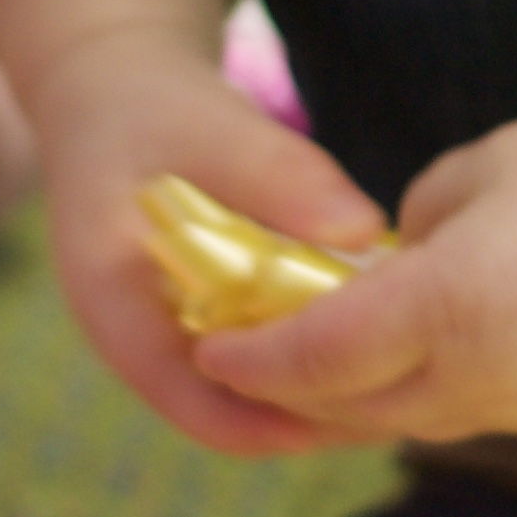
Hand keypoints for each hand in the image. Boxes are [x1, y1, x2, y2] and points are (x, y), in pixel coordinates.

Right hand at [0, 0, 391, 456]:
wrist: (110, 92)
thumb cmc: (152, 106)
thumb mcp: (211, 128)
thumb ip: (279, 176)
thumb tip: (365, 230)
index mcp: (112, 304)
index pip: (189, 400)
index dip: (270, 425)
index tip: (356, 414)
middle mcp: (138, 336)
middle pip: (227, 410)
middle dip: (312, 414)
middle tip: (405, 398)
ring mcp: (170, 331)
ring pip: (248, 391)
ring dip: (318, 388)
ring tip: (406, 373)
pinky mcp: (204, 316)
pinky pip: (259, 352)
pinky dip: (311, 348)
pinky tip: (375, 332)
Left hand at [187, 97, 516, 446]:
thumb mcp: (499, 163)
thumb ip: (425, 215)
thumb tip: (402, 253)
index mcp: (443, 311)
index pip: (308, 352)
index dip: (247, 352)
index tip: (209, 343)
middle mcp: (472, 383)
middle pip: (342, 409)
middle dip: (281, 389)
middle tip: (242, 356)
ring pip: (403, 420)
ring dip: (350, 398)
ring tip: (317, 358)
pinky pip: (466, 412)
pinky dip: (421, 392)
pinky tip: (416, 355)